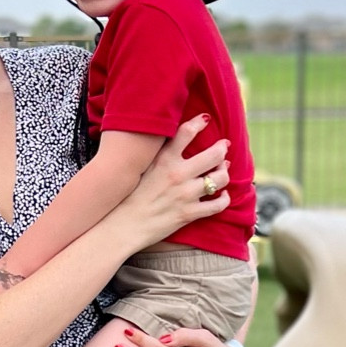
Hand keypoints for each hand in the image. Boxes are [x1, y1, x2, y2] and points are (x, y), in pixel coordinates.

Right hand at [118, 116, 229, 250]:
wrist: (121, 226)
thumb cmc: (126, 197)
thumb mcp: (139, 168)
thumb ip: (155, 154)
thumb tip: (166, 140)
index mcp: (163, 159)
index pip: (187, 131)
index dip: (200, 122)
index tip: (206, 120)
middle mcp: (178, 174)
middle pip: (213, 154)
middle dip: (222, 148)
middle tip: (223, 147)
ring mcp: (185, 194)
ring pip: (220, 178)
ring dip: (224, 173)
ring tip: (222, 171)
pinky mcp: (189, 213)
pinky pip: (218, 205)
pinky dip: (224, 199)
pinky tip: (222, 196)